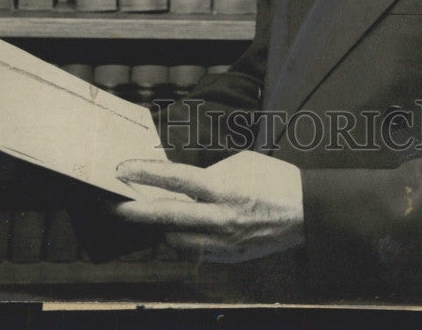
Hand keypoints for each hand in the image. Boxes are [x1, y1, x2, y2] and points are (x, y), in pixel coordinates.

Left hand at [114, 151, 304, 262]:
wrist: (305, 211)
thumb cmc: (272, 179)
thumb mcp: (239, 164)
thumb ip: (209, 174)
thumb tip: (182, 183)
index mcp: (222, 189)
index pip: (174, 180)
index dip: (145, 174)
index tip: (122, 170)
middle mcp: (219, 218)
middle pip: (167, 217)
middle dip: (136, 212)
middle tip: (116, 206)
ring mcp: (223, 242)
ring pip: (176, 240)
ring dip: (161, 227)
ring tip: (151, 216)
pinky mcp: (228, 257)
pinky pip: (195, 250)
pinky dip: (184, 239)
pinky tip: (180, 229)